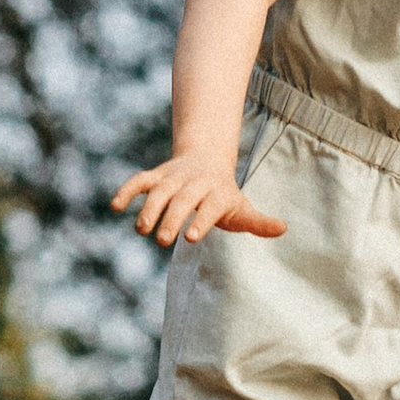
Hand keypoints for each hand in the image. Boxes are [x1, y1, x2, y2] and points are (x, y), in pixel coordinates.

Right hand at [110, 153, 287, 248]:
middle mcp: (195, 183)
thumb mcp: (242, 209)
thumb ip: (258, 221)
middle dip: (172, 217)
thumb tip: (283, 228)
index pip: (210, 207)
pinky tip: (115, 206)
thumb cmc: (225, 195)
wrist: (207, 160)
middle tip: (161, 240)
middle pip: (183, 199)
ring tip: (141, 229)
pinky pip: (140, 180)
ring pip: (160, 190)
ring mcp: (174, 178)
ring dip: (149, 207)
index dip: (201, 220)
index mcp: (218, 192)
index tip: (191, 238)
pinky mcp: (157, 176)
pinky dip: (127, 190)